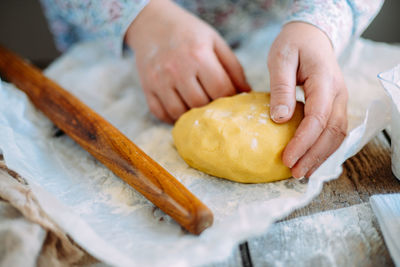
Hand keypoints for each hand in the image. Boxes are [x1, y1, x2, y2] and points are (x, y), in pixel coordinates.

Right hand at [125, 0, 249, 122]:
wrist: (152, 24)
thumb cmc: (189, 34)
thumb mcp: (215, 42)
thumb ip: (233, 68)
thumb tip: (246, 93)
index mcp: (198, 55)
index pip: (220, 90)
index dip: (230, 99)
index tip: (231, 99)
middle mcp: (177, 69)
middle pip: (200, 104)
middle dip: (211, 108)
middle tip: (215, 105)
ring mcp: (159, 80)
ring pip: (180, 113)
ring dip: (192, 116)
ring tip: (199, 109)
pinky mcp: (147, 88)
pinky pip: (161, 114)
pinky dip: (172, 118)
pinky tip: (182, 111)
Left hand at [267, 22, 347, 177]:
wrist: (311, 35)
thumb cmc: (293, 45)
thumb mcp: (280, 59)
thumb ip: (281, 87)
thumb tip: (279, 119)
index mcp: (325, 81)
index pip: (318, 118)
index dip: (303, 141)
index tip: (287, 158)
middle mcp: (338, 93)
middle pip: (333, 131)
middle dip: (314, 155)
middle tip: (294, 172)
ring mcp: (339, 100)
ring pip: (337, 134)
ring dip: (321, 156)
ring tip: (302, 172)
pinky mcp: (334, 105)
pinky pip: (334, 130)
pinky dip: (323, 147)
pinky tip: (310, 158)